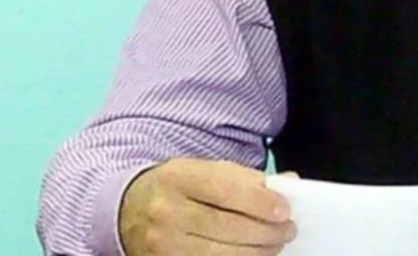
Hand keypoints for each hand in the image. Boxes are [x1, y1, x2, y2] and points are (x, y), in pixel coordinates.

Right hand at [119, 158, 298, 254]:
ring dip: (256, 252)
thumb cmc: (178, 187)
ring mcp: (161, 244)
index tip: (285, 210)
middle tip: (288, 230)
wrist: (127, 208)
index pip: (225, 190)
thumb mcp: (204, 170)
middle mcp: (165, 211)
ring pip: (219, 254)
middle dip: (265, 231)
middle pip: (225, 226)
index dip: (259, 202)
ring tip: (275, 245)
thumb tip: (290, 185)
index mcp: (177, 177)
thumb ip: (245, 178)